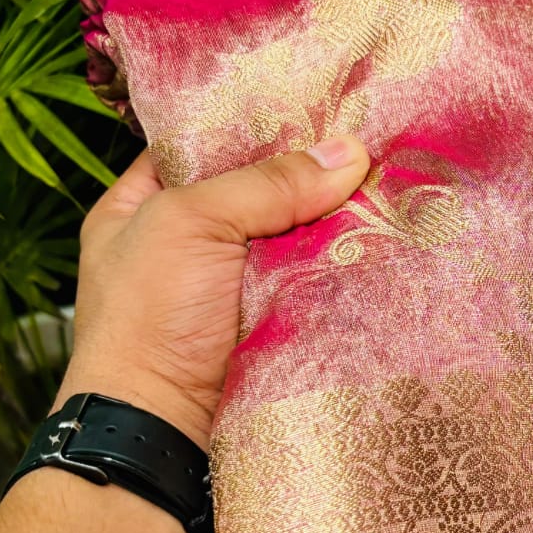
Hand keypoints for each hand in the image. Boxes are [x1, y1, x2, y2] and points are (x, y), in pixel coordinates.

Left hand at [58, 136, 369, 448]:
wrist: (164, 430)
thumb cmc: (149, 318)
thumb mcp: (192, 222)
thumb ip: (267, 183)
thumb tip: (350, 153)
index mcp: (142, 207)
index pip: (203, 144)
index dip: (255, 124)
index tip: (315, 103)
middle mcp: (186, 245)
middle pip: (259, 192)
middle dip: (307, 174)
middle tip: (367, 140)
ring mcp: (230, 290)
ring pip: (294, 240)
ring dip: (333, 223)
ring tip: (390, 182)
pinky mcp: (270, 327)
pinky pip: (313, 286)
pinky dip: (341, 270)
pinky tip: (383, 240)